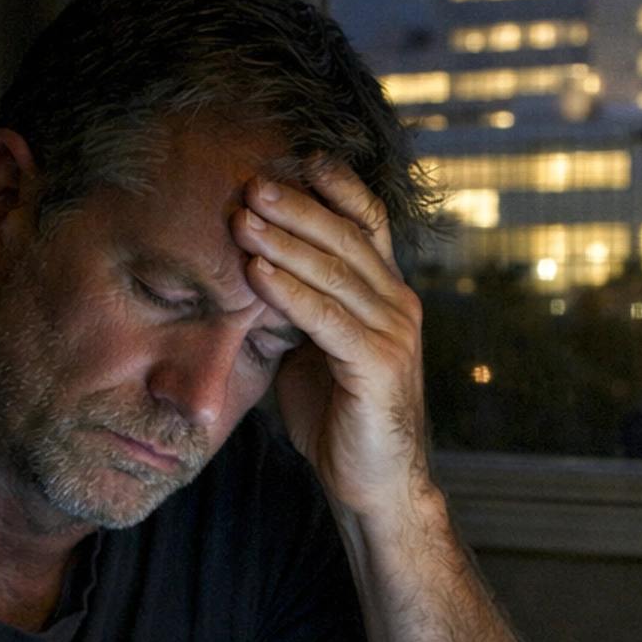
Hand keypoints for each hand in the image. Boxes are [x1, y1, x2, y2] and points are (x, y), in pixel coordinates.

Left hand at [231, 160, 430, 522]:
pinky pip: (328, 318)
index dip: (338, 187)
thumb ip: (297, 309)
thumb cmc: (340, 419)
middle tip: (251, 182)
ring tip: (242, 219)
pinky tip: (257, 273)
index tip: (298, 157)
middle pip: (347, 237)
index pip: (368, 223)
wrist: (374, 485)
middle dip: (297, 206)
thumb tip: (250, 271)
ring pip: (336, 271)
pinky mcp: (379, 365)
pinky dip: (290, 292)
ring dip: (285, 242)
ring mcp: (394, 333)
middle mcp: (399, 303)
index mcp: (386, 293)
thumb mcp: (313, 350)